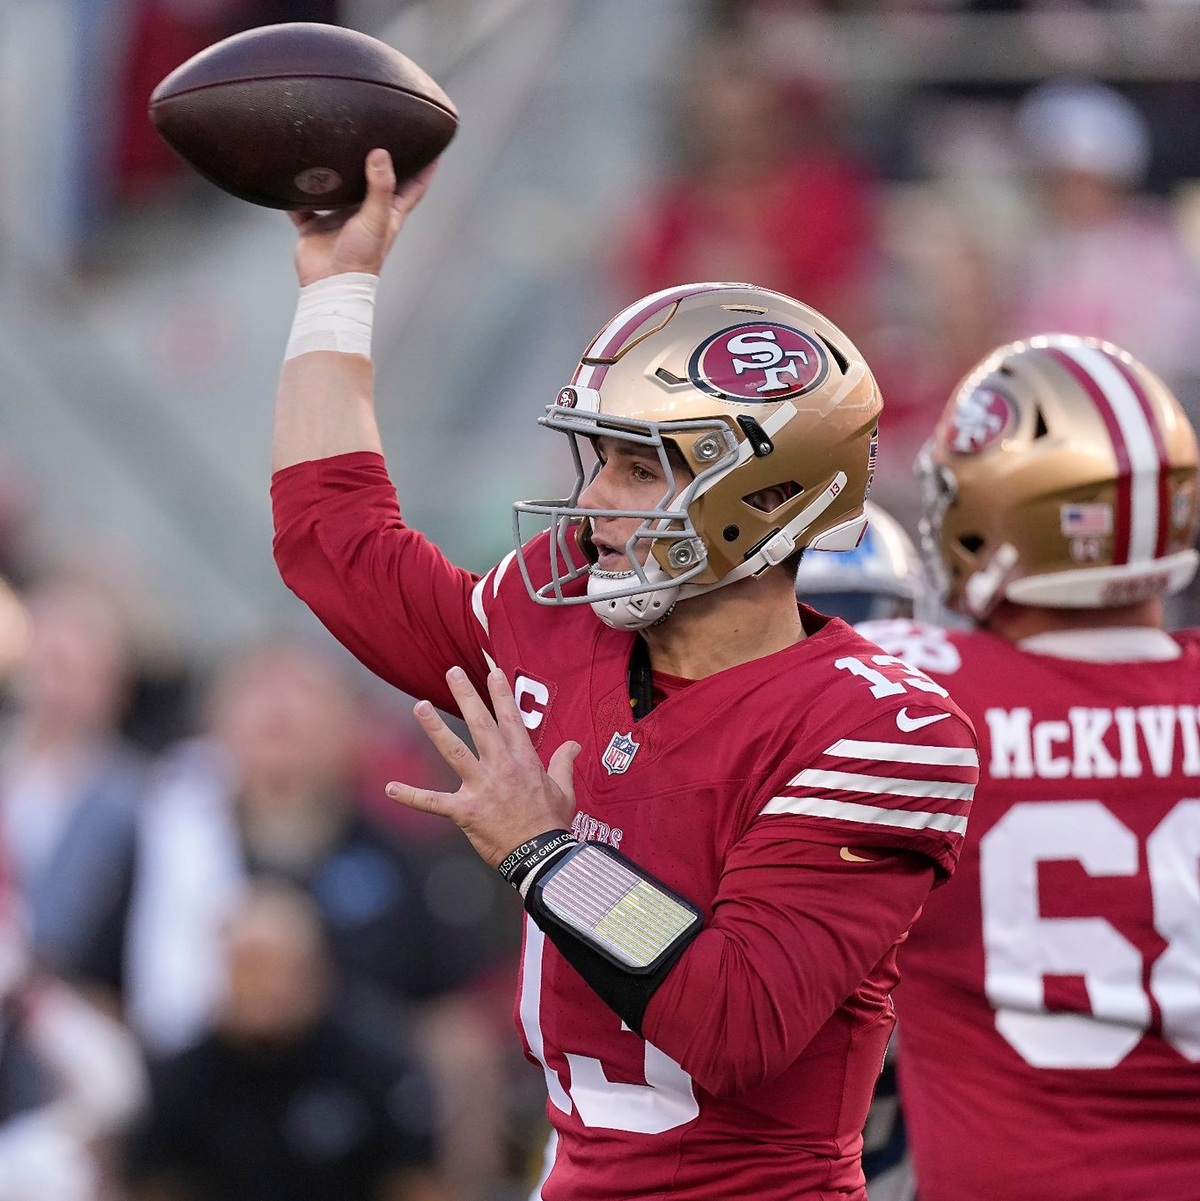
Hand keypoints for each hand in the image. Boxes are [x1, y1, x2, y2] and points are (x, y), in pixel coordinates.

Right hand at [290, 149, 435, 285]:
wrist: (330, 283)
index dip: (425, 168)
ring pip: (339, 188)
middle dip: (379, 161)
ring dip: (337, 172)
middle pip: (375, 181)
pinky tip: (294, 174)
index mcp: (389, 214)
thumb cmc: (360, 260)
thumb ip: (380, 187)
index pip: (413, 187)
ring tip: (334, 144)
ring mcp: (340, 218)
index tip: (432, 146)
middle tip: (382, 134)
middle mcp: (365, 213)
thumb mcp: (376, 219)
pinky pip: (305, 204)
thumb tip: (381, 154)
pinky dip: (299, 193)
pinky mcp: (316, 225)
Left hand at [387, 667, 581, 868]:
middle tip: (452, 673)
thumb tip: (573, 744)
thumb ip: (563, 763)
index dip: (501, 695)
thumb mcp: (565, 789)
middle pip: (480, 724)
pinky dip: (411, 795)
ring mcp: (481, 787)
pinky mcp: (465, 810)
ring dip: (435, 728)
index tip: (492, 672)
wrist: (541, 855)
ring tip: (419, 707)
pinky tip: (390, 788)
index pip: (510, 720)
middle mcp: (500, 767)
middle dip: (466, 696)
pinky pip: (433, 801)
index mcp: (523, 760)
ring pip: (454, 751)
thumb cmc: (552, 823)